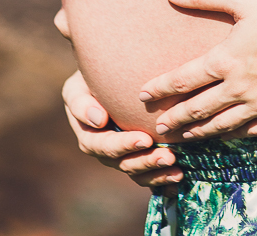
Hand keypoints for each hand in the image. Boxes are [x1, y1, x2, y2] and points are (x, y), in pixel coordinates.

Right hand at [62, 71, 182, 193]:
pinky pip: (149, 174)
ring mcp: (122, 155)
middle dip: (146, 161)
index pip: (104, 146)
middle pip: (124, 163)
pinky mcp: (138, 156)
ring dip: (157, 172)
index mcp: (90, 137)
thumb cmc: (90, 80)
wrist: (105, 78)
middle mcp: (106, 151)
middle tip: (168, 156)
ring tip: (177, 168)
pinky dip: (163, 177)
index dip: (124, 146)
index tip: (145, 139)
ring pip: (138, 171)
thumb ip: (81, 103)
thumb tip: (98, 120)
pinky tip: (179, 177)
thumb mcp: (77, 87)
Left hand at [138, 0, 256, 140]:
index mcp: (227, 60)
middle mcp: (239, 89)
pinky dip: (236, 137)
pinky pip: (253, 133)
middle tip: (159, 129)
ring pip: (223, 127)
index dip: (161, 87)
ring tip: (187, 139)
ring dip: (201, 134)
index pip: (184, 79)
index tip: (143, 94)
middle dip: (176, 119)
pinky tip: (232, 138)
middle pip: (199, 110)